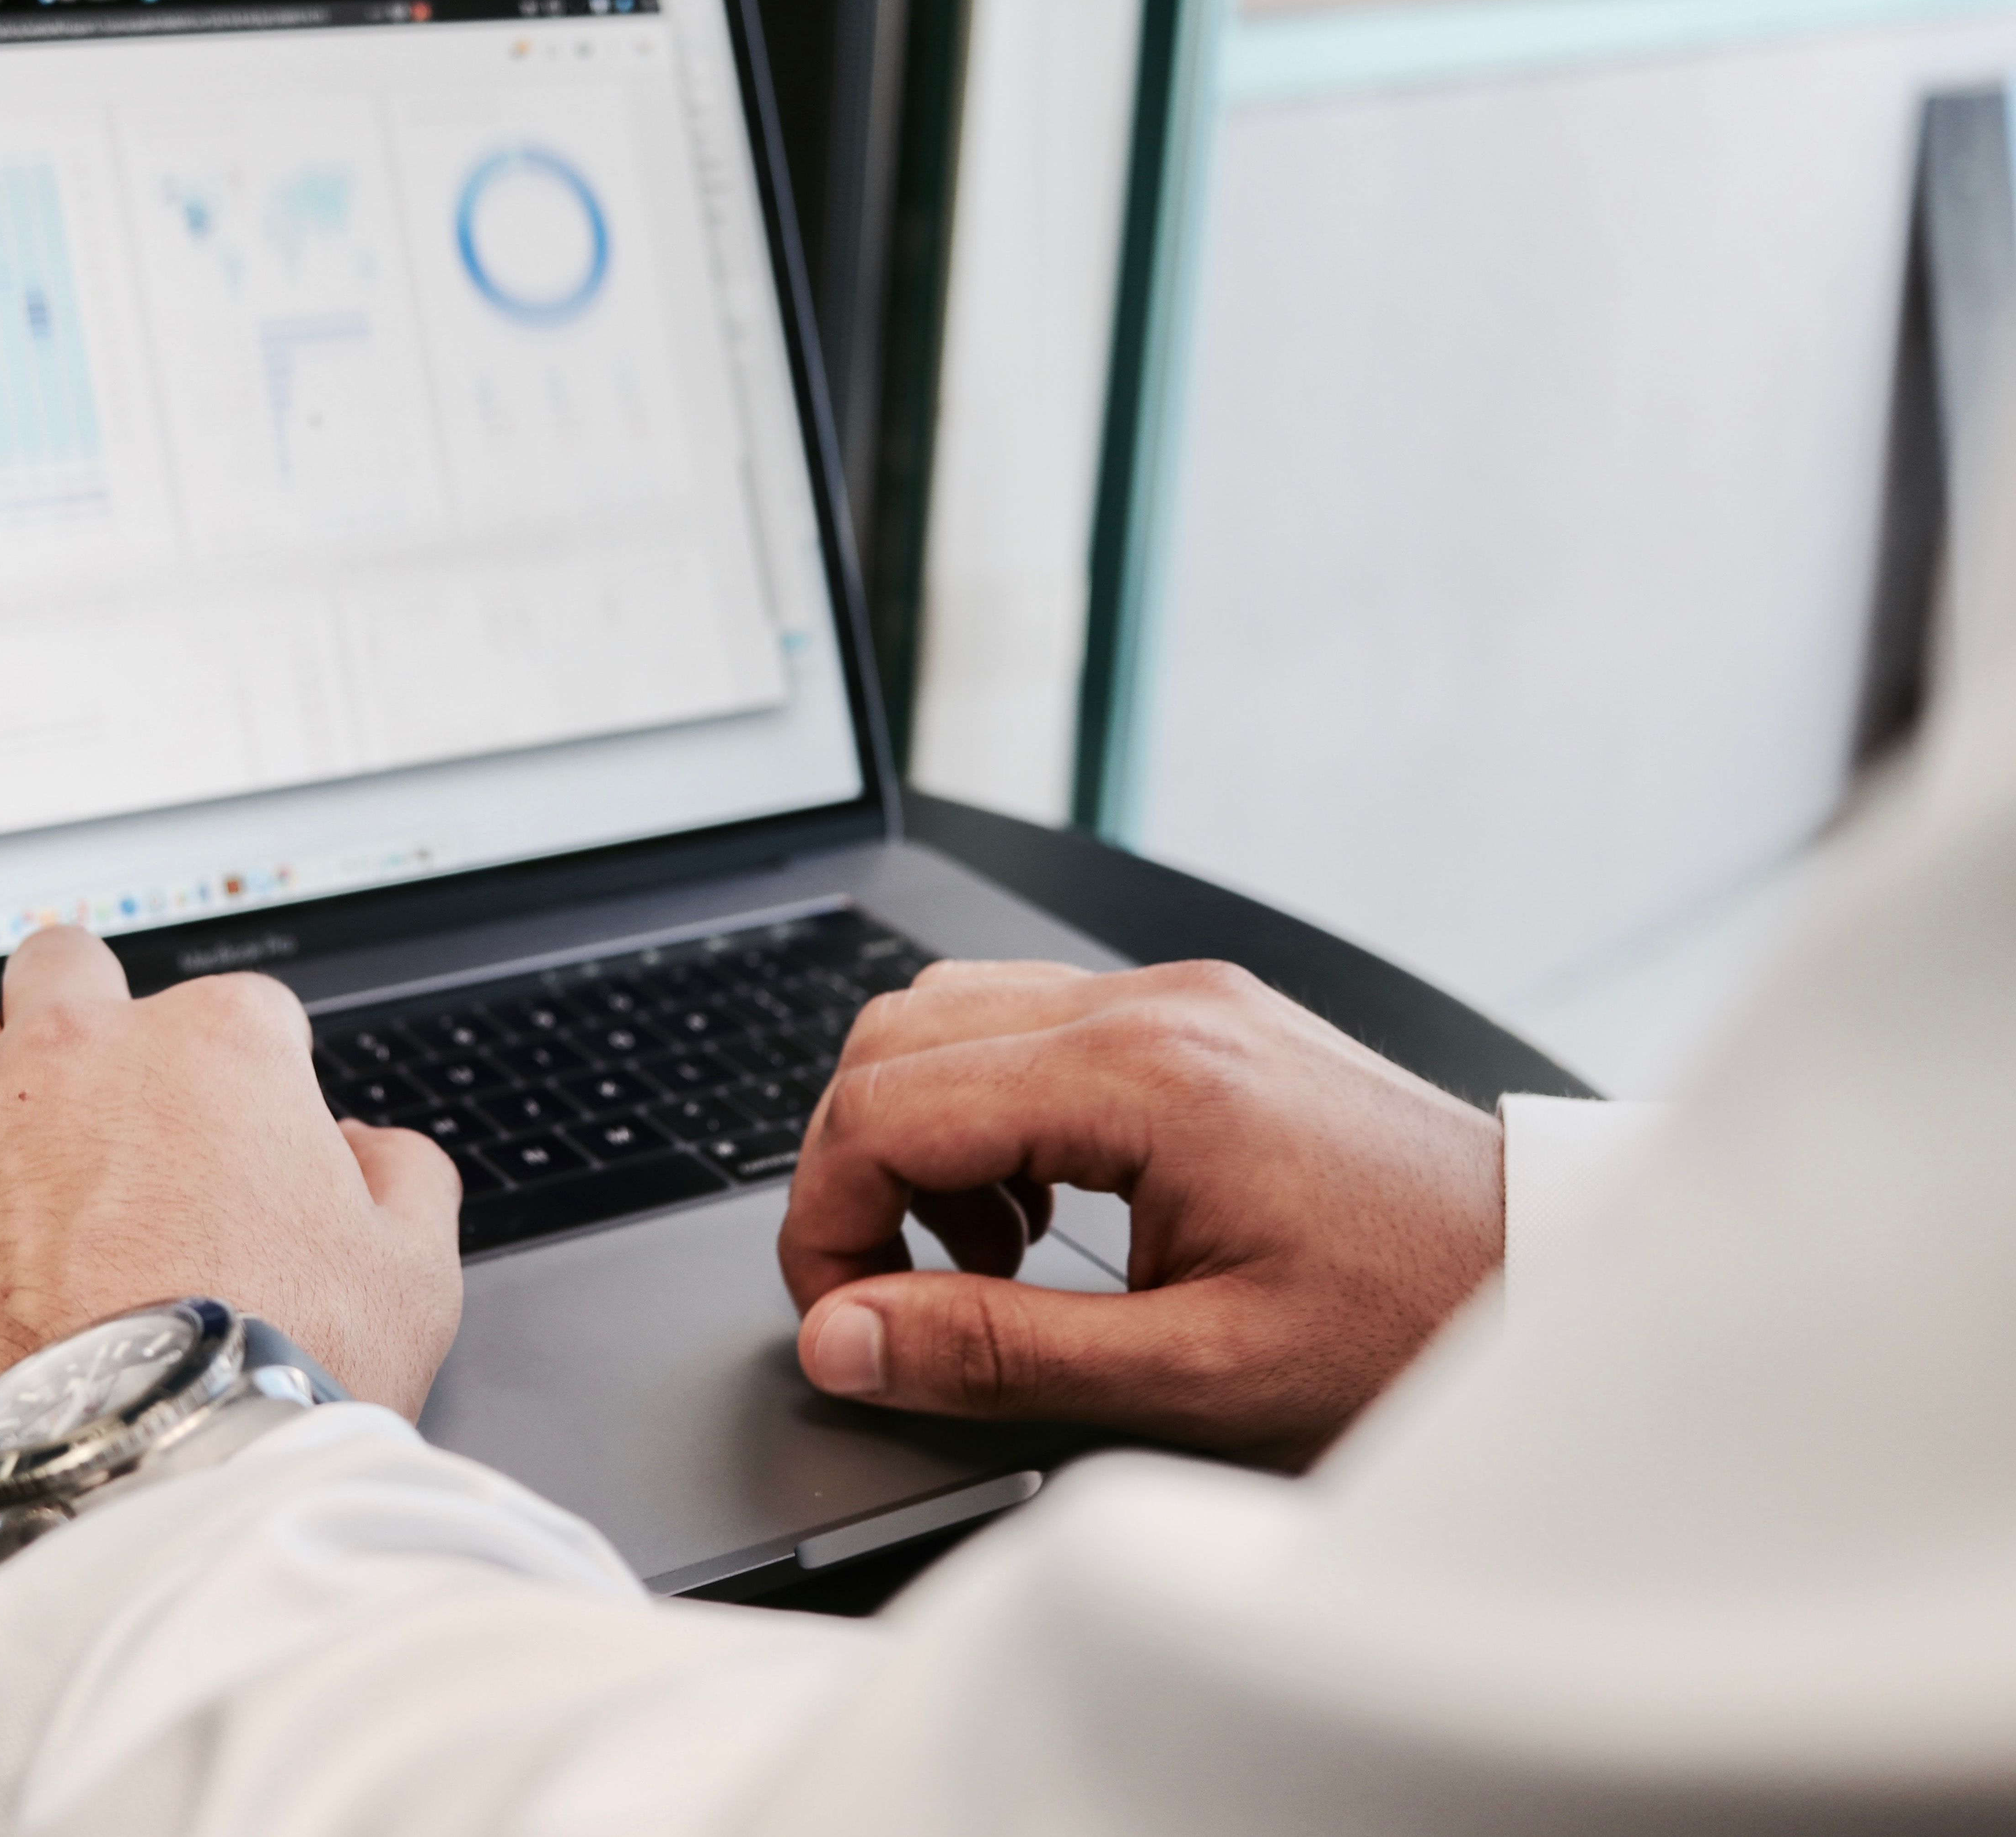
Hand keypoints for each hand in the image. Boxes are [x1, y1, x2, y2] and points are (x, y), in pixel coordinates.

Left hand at [0, 927, 462, 1603]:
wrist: (135, 1492)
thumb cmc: (272, 1388)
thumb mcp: (413, 1278)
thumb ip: (403, 1179)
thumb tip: (367, 1149)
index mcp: (219, 1048)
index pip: (235, 1011)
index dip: (240, 1081)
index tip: (231, 1145)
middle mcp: (80, 1054)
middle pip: (67, 966)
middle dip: (85, 1016)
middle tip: (98, 1099)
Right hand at [777, 959, 1502, 1468]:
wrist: (1549, 1278)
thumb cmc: (1406, 1329)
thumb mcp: (1193, 1378)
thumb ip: (995, 1352)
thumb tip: (844, 1339)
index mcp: (1143, 1074)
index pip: (886, 1104)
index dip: (826, 1222)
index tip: (847, 1322)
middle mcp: (1152, 1003)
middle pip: (897, 1037)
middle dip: (855, 1172)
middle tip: (894, 1296)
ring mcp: (1178, 998)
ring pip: (952, 1018)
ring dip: (923, 1141)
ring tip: (988, 1260)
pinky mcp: (1199, 1019)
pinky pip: (1032, 1031)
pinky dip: (992, 1119)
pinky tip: (1045, 1215)